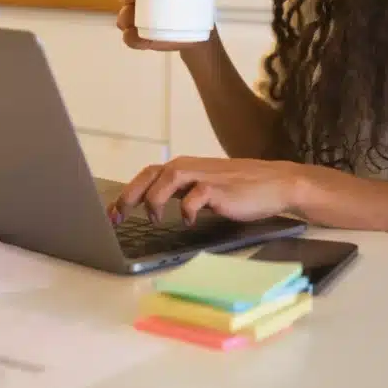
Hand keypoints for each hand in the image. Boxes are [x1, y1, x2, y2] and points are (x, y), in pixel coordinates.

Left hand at [108, 156, 304, 225]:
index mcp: (185, 167)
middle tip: (117, 216)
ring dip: (155, 198)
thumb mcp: (205, 187)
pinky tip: (187, 221)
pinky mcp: (220, 189)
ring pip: (169, 177)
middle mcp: (191, 167)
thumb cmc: (240, 188)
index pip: (148, 174)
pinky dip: (186, 208)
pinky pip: (196, 196)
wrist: (276, 184)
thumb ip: (182, 190)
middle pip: (151, 173)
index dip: (127, 192)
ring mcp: (205, 176)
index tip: (111, 212)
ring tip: (154, 219)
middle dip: (130, 194)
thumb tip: (153, 205)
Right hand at [117, 0, 210, 51]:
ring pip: (124, 17)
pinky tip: (134, 33)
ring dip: (125, 16)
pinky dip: (130, 36)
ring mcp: (138, 20)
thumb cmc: (191, 4)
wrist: (199, 32)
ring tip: (133, 16)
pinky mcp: (141, 38)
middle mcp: (138, 1)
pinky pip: (130, 38)